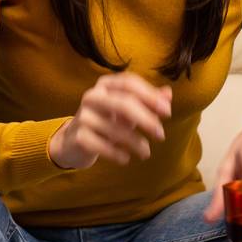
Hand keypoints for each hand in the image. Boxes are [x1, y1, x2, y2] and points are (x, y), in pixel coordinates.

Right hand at [48, 72, 171, 169]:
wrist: (74, 141)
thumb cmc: (106, 121)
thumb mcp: (128, 109)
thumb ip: (148, 100)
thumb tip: (168, 94)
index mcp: (105, 84)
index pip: (129, 83)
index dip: (150, 95)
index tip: (167, 112)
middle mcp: (92, 96)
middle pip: (123, 103)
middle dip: (146, 119)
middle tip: (161, 135)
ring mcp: (83, 115)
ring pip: (115, 129)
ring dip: (136, 143)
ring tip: (146, 153)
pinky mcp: (78, 136)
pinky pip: (103, 145)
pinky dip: (118, 154)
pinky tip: (126, 158)